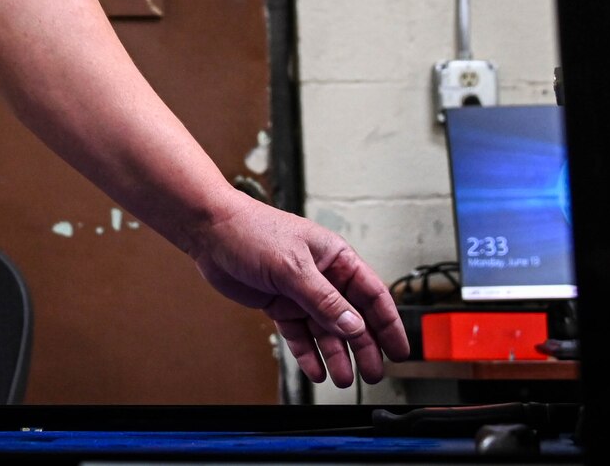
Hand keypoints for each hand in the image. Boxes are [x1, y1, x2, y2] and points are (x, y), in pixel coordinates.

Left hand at [188, 193, 409, 387]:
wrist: (210, 232)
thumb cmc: (251, 231)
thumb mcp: (293, 266)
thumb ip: (324, 299)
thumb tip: (354, 325)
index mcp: (335, 258)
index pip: (372, 294)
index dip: (388, 323)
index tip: (400, 349)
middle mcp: (322, 276)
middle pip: (352, 318)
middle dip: (364, 347)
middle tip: (372, 374)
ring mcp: (300, 292)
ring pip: (326, 330)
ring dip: (336, 354)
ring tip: (343, 379)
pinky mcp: (280, 304)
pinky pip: (299, 334)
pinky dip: (308, 353)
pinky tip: (316, 370)